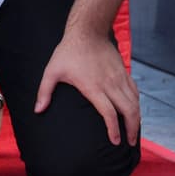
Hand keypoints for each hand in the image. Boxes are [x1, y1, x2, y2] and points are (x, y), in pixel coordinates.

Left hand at [35, 28, 139, 145]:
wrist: (87, 32)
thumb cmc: (68, 52)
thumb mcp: (52, 71)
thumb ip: (44, 92)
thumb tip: (38, 110)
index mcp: (93, 87)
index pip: (109, 113)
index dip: (113, 129)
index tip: (114, 141)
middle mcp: (110, 85)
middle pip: (129, 111)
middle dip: (132, 129)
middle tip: (129, 143)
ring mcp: (119, 78)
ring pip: (135, 102)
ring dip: (137, 118)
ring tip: (134, 131)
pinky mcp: (124, 72)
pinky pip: (135, 92)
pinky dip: (137, 104)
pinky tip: (134, 111)